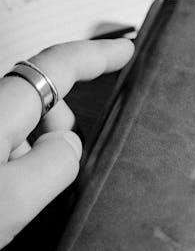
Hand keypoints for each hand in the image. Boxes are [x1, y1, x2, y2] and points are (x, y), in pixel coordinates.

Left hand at [0, 39, 133, 248]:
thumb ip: (59, 165)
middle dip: (62, 125)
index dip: (98, 55)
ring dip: (36, 154)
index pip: (59, 65)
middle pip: (43, 99)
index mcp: (1, 111)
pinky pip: (9, 146)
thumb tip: (70, 147)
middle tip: (59, 166)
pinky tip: (5, 200)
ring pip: (24, 128)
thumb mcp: (15, 199)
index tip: (126, 50)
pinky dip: (19, 164)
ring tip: (17, 197)